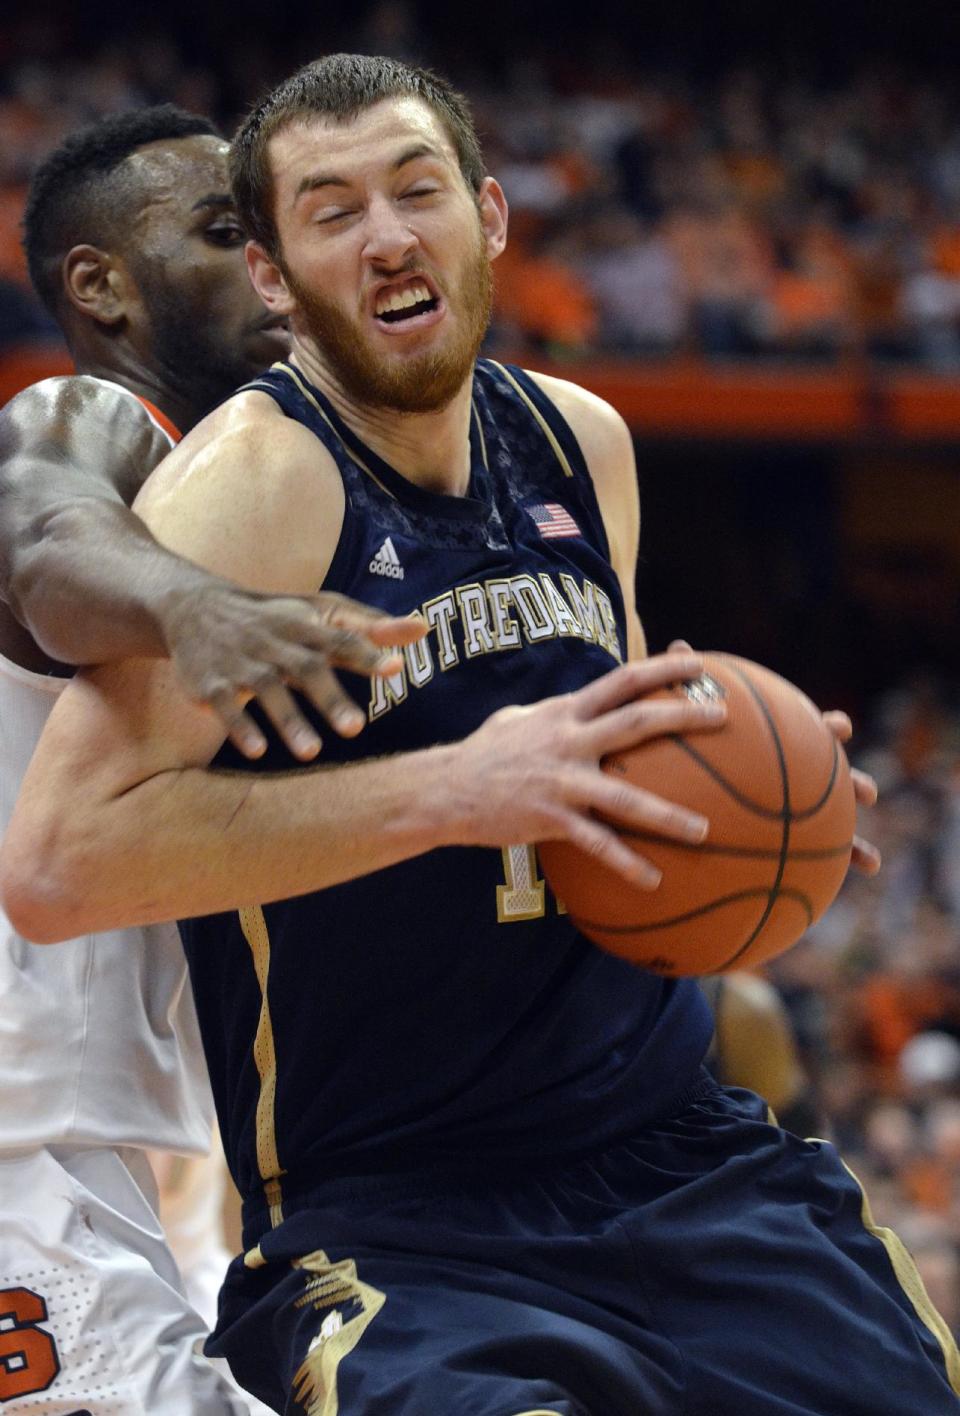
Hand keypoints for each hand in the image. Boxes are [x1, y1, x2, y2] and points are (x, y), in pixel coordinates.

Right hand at [161, 581, 424, 759]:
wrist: (193, 609)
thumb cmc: (275, 617)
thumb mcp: (319, 611)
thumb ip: (370, 625)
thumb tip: (422, 629)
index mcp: (305, 626)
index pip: (341, 638)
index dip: (367, 652)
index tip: (396, 668)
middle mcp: (275, 643)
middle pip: (305, 668)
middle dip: (329, 698)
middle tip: (356, 729)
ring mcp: (242, 664)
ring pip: (267, 691)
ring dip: (289, 721)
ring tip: (311, 752)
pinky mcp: (212, 685)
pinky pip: (227, 706)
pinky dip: (240, 727)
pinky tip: (258, 750)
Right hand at [448, 652, 726, 888]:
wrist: (445, 789)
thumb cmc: (484, 753)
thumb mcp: (518, 719)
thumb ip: (554, 712)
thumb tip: (577, 704)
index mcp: (566, 712)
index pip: (622, 680)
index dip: (662, 669)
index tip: (699, 662)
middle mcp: (568, 740)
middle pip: (635, 722)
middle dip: (682, 717)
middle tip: (723, 716)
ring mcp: (561, 779)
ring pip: (625, 796)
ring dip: (668, 815)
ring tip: (706, 830)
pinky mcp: (551, 817)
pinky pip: (596, 843)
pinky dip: (626, 863)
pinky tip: (653, 881)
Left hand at [668, 638, 880, 877]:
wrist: (691, 781)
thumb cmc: (693, 744)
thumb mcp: (686, 714)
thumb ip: (685, 684)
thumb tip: (681, 644)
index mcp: (779, 742)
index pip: (810, 728)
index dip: (828, 728)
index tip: (839, 729)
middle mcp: (794, 773)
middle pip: (832, 777)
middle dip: (851, 783)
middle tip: (866, 792)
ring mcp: (792, 809)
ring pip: (830, 827)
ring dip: (853, 842)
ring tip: (869, 860)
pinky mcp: (780, 844)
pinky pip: (798, 868)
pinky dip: (810, 884)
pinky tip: (816, 903)